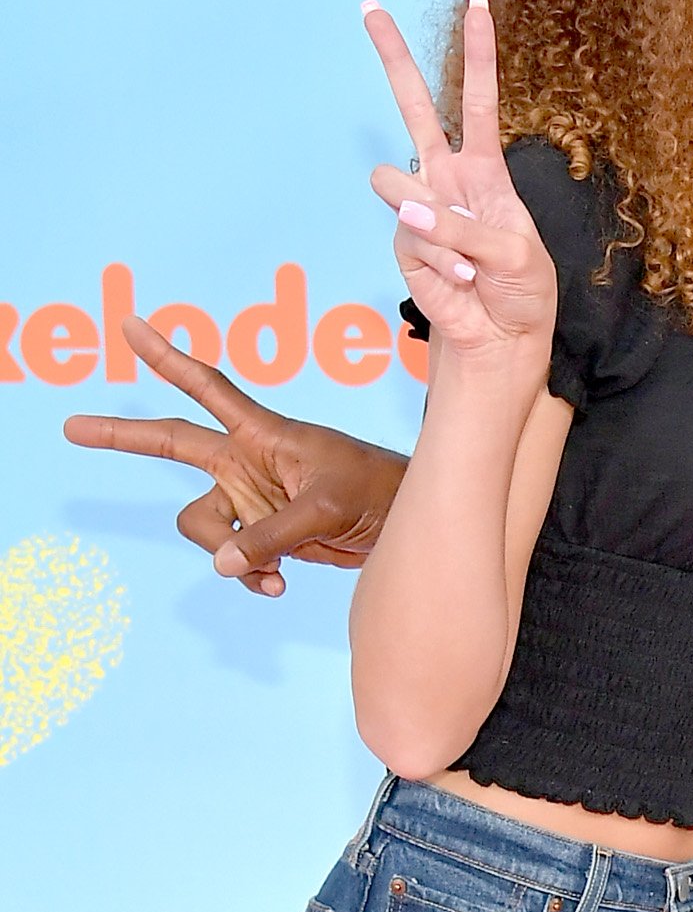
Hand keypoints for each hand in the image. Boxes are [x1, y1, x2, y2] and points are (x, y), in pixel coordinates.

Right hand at [64, 320, 406, 594]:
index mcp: (261, 434)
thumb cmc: (374, 492)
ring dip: (230, 554)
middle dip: (123, 437)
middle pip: (171, 444)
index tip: (131, 326)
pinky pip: (232, 559)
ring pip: (202, 526)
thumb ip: (270, 535)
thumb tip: (222, 564)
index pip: (206, 389)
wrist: (401, 523)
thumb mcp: (325, 508)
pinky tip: (279, 585)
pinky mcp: (261, 533)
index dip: (167, 359)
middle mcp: (245, 462)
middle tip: (72, 427)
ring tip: (275, 570)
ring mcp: (249, 499)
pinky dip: (250, 576)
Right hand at [364, 0, 557, 362]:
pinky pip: (411, 237)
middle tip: (370, 8)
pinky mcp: (405, 242)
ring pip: (398, 184)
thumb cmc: (521, 292)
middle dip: (393, 57)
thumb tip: (410, 209)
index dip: (479, 54)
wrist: (502, 339)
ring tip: (470, 263)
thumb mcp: (517, 254)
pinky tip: (461, 283)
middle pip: (414, 106)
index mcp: (486, 170)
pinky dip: (442, 263)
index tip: (477, 3)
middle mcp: (448, 179)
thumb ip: (467, 230)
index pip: (479, 102)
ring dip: (439, 228)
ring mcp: (421, 208)